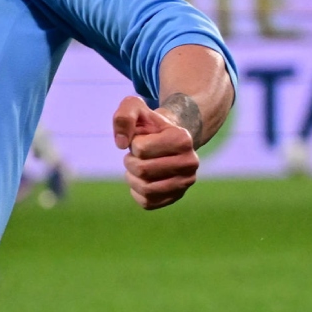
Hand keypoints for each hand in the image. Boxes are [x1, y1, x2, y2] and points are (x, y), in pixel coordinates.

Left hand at [112, 95, 199, 210]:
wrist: (166, 139)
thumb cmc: (148, 124)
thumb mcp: (134, 108)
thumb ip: (124, 117)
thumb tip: (121, 143)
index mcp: (183, 138)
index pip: (141, 149)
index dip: (134, 144)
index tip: (143, 139)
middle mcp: (190, 162)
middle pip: (142, 170)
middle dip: (130, 162)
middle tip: (135, 155)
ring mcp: (186, 182)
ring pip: (146, 189)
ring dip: (132, 178)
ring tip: (136, 167)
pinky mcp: (177, 197)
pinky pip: (147, 202)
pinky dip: (136, 192)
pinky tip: (141, 180)